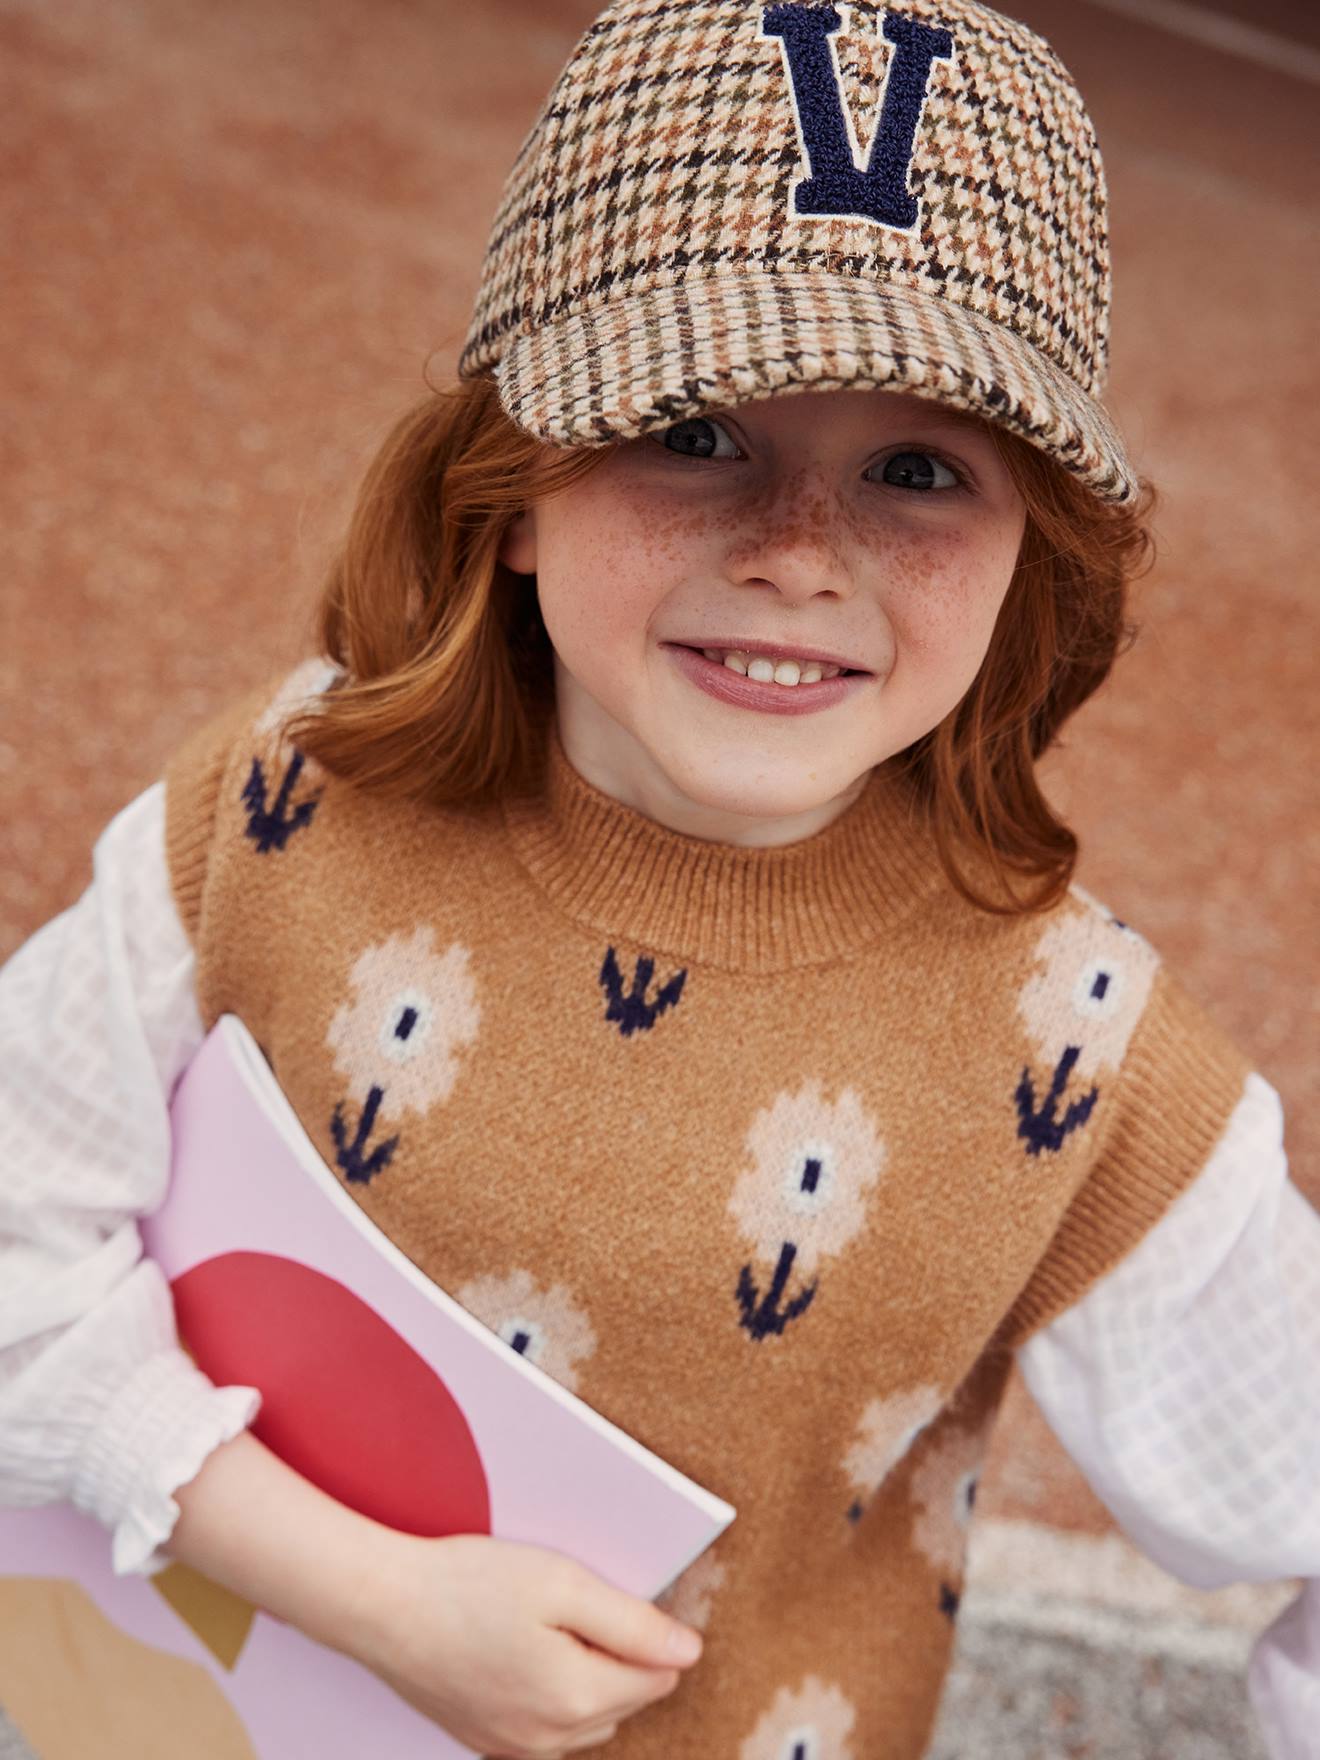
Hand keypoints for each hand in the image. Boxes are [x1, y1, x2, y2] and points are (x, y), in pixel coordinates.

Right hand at [354, 1530, 702, 1757]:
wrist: (383, 1606)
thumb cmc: (468, 1585)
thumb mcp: (562, 1583)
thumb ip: (633, 1622)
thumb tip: (689, 1653)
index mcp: (576, 1698)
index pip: (657, 1676)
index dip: (651, 1631)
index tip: (622, 1596)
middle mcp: (548, 1739)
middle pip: (625, 1701)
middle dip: (622, 1656)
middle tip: (582, 1603)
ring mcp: (512, 1747)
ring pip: (587, 1722)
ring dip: (590, 1680)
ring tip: (555, 1626)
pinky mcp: (483, 1741)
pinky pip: (544, 1730)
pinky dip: (553, 1697)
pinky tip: (528, 1655)